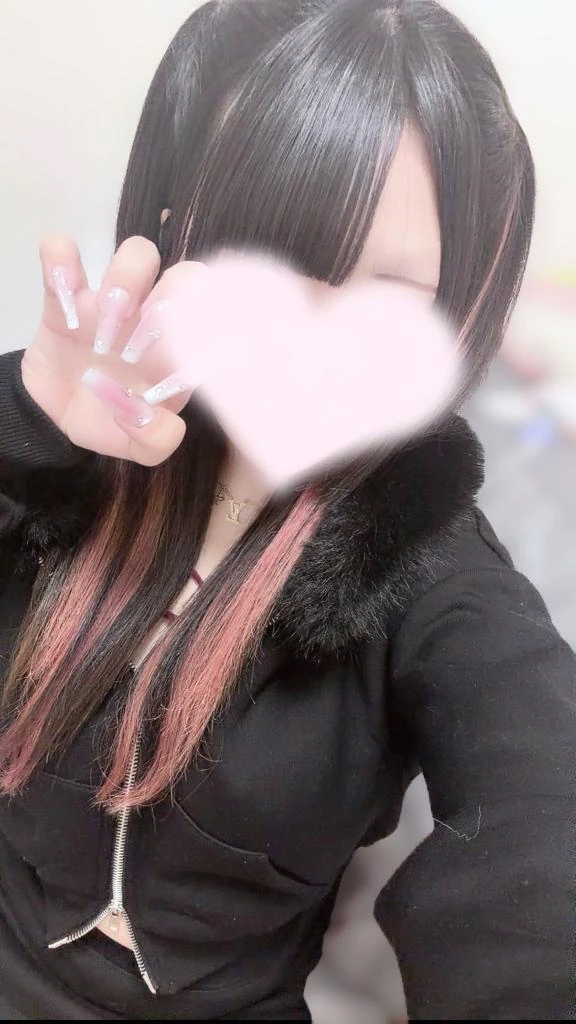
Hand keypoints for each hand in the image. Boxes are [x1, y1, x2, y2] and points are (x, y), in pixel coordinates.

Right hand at [21, 235, 203, 465]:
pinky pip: (64, 254)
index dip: (209, 327)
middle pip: (189, 275)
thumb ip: (155, 440)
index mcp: (181, 353)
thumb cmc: (110, 422)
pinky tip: (61, 288)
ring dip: (127, 277)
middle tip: (147, 331)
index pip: (217, 321)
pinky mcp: (68, 293)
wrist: (55, 417)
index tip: (181, 353)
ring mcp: (114, 301)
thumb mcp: (137, 447)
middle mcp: (155, 319)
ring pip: (138, 253)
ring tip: (107, 316)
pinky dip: (60, 258)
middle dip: (175, 295)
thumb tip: (153, 414)